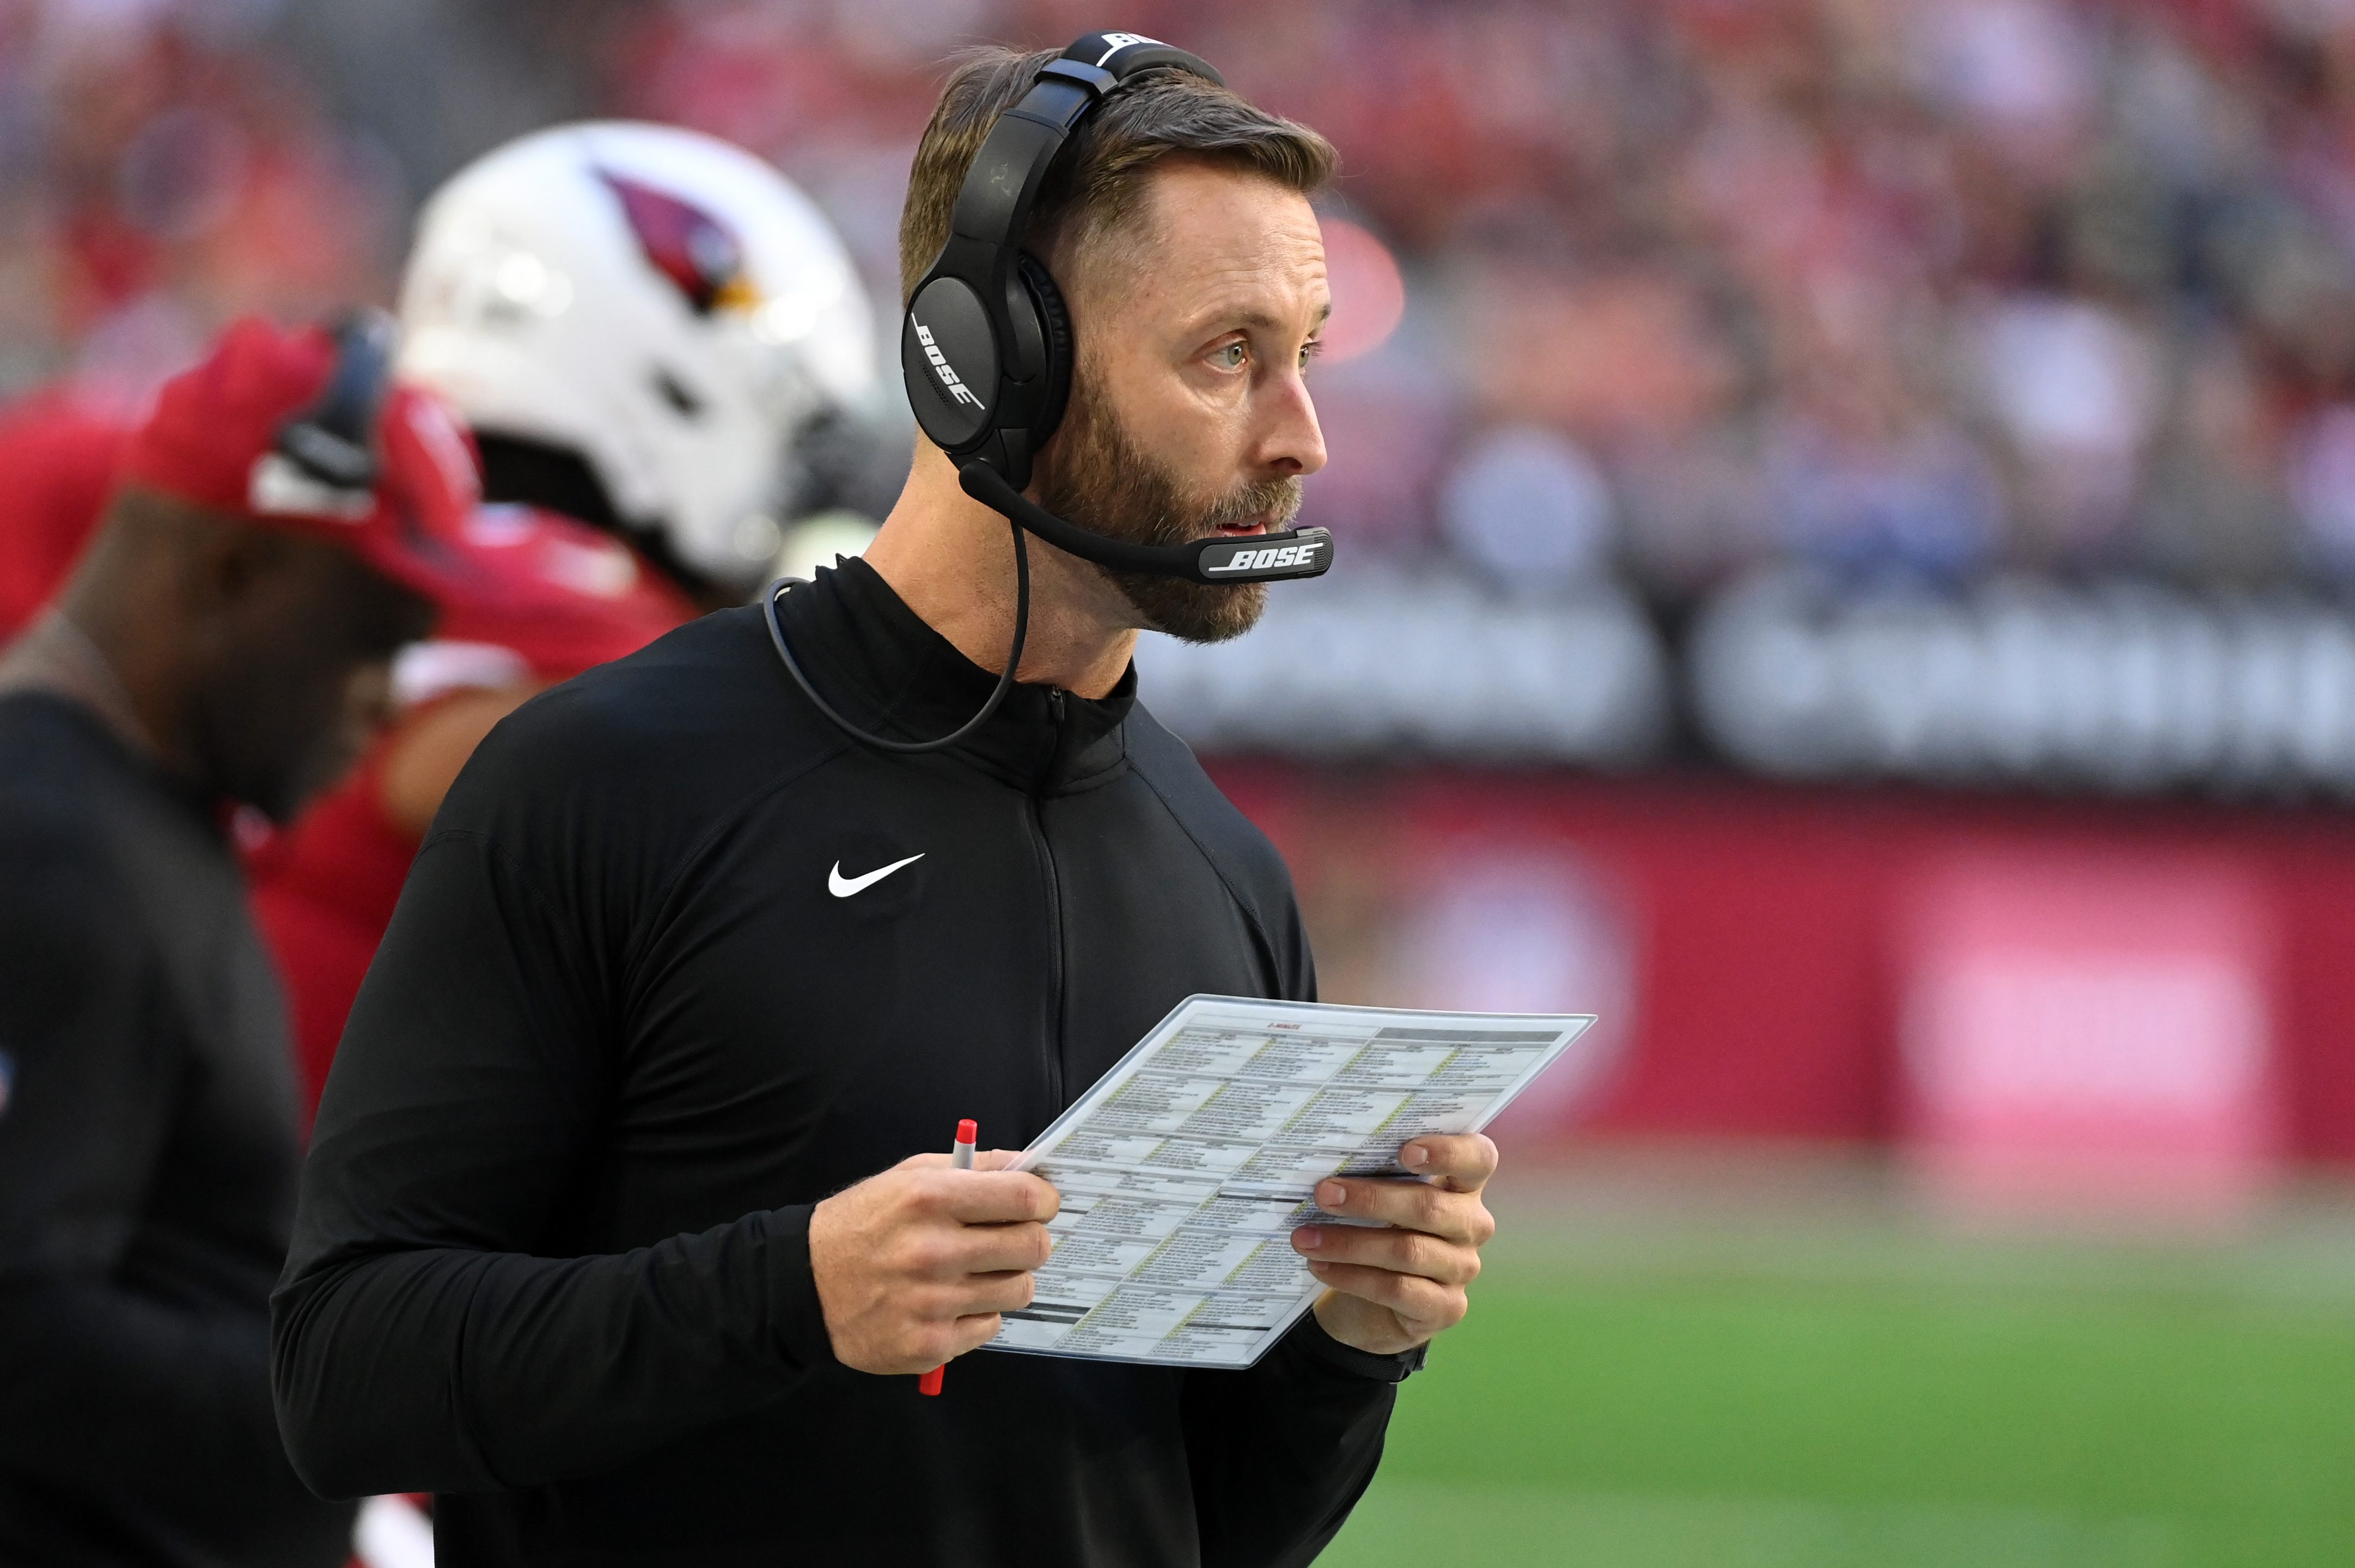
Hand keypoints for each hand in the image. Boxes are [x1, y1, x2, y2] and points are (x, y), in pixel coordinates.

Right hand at [808, 1150, 1057, 1374]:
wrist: (804, 1284)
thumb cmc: (864, 1223)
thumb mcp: (910, 1176)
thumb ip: (975, 1168)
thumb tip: (1034, 1168)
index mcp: (931, 1200)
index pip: (1024, 1197)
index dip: (1045, 1199)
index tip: (1042, 1204)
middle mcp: (933, 1252)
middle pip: (1033, 1247)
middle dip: (1032, 1240)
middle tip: (1014, 1240)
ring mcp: (932, 1303)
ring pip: (1019, 1290)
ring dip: (1008, 1279)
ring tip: (978, 1271)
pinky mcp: (929, 1345)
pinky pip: (990, 1327)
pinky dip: (979, 1314)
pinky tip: (950, 1301)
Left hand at [1293, 1133, 1497, 1355]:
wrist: (1378, 1303)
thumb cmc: (1380, 1230)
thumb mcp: (1382, 1200)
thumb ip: (1373, 1175)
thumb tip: (1326, 1159)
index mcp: (1464, 1185)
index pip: (1478, 1158)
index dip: (1448, 1151)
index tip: (1404, 1151)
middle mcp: (1472, 1225)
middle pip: (1430, 1207)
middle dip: (1370, 1199)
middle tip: (1323, 1194)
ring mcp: (1462, 1268)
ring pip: (1407, 1251)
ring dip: (1349, 1243)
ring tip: (1305, 1238)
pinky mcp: (1446, 1307)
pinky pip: (1397, 1289)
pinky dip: (1352, 1277)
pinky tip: (1319, 1267)